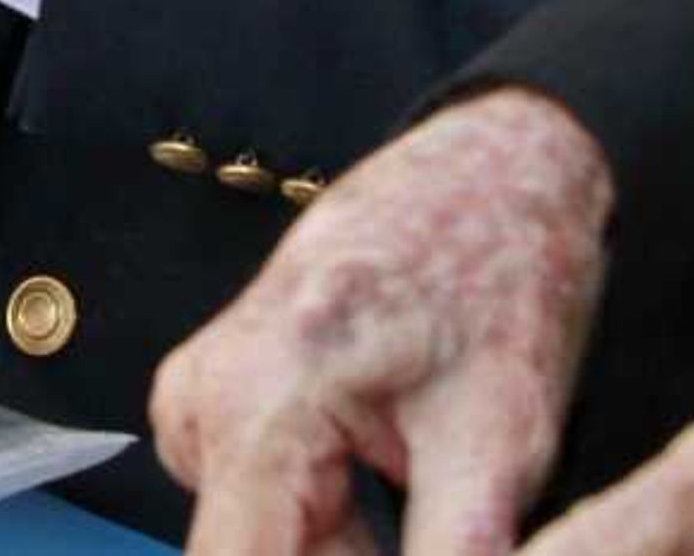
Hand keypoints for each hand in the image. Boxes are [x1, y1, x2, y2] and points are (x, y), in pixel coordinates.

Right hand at [158, 89, 614, 555]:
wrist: (483, 176)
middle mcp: (199, 395)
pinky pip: (253, 501)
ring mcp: (193, 394)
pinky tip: (388, 484)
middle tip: (441, 530)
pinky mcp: (207, 397)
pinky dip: (322, 521)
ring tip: (428, 504)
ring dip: (338, 554)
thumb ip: (454, 555)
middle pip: (248, 555)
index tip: (401, 553)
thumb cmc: (496, 281)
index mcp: (262, 399)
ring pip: (253, 537)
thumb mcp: (501, 448)